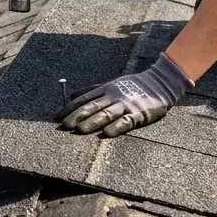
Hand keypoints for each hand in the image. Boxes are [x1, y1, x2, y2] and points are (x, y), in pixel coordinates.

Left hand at [55, 54, 190, 136]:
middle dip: (77, 116)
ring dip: (93, 121)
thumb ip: (91, 90)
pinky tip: (107, 133)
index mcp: (106, 89)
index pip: (84, 98)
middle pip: (92, 106)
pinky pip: (126, 121)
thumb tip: (71, 94)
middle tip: (64, 126)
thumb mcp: (111, 84)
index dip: (69, 107)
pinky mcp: (139, 113)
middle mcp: (113, 96)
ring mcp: (126, 104)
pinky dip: (117, 127)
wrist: (160, 83)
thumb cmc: (132, 85)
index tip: (56, 116)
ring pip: (107, 113)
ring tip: (80, 130)